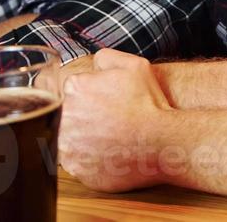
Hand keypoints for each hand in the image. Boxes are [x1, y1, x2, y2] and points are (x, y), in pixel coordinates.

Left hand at [58, 49, 171, 191]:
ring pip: (69, 139)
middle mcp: (65, 117)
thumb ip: (105, 58)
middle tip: (108, 121)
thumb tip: (93, 67)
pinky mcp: (76, 169)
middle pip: (67, 114)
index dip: (90, 95)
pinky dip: (90, 159)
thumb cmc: (148, 104)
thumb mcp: (133, 65)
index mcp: (74, 88)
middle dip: (84, 117)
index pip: (72, 90)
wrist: (161, 142)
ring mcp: (68, 146)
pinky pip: (77, 162)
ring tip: (110, 138)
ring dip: (84, 139)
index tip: (104, 102)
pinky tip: (110, 152)